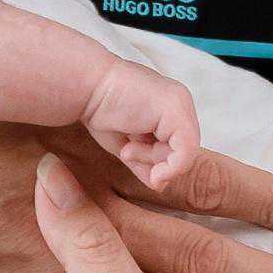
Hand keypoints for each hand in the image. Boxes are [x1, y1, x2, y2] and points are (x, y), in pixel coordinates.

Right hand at [80, 52, 202, 195]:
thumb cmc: (99, 110)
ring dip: (153, 161)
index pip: (179, 146)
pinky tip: (140, 161)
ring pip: (185, 153)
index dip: (158, 161)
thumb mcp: (127, 145)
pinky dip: (168, 168)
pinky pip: (186, 152)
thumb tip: (160, 184)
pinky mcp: (176, 110)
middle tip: (126, 151)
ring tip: (126, 148)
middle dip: (156, 161)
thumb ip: (145, 163)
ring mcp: (180, 104)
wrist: (86, 87)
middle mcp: (180, 102)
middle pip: (184, 150)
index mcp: (171, 107)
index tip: (128, 156)